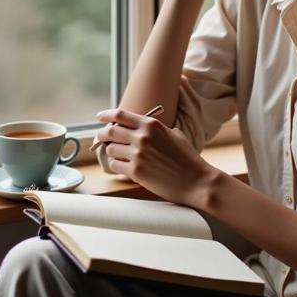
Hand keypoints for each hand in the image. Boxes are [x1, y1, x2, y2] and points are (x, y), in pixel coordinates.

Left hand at [94, 108, 215, 207]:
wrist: (197, 181)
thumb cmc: (188, 158)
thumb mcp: (174, 134)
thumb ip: (156, 129)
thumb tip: (142, 127)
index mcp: (151, 125)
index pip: (120, 115)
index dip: (106, 114)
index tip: (99, 116)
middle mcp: (142, 137)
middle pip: (110, 130)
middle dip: (102, 134)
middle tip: (101, 137)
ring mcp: (138, 154)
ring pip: (110, 149)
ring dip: (112, 152)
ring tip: (119, 155)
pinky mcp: (136, 171)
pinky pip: (115, 165)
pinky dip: (117, 165)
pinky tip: (125, 167)